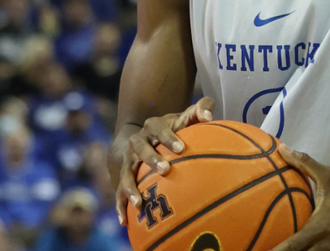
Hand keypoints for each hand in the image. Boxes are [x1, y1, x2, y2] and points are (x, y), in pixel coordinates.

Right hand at [114, 96, 214, 225]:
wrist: (152, 137)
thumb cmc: (178, 128)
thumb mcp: (188, 117)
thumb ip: (202, 108)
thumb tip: (209, 116)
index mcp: (154, 126)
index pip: (159, 128)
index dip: (168, 137)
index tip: (182, 148)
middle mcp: (138, 141)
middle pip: (140, 147)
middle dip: (151, 158)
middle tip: (165, 170)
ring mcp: (129, 160)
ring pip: (126, 171)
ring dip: (131, 186)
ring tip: (140, 202)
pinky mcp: (125, 177)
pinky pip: (120, 191)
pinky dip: (121, 205)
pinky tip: (124, 221)